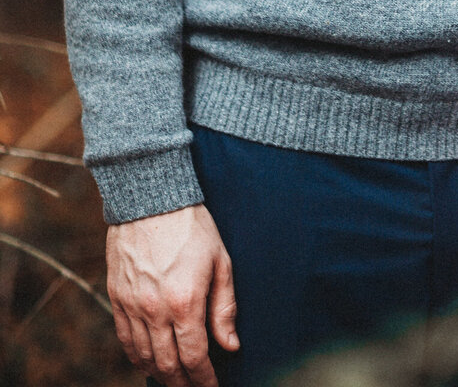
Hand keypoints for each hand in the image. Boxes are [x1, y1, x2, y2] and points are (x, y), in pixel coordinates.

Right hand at [106, 204, 237, 386]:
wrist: (152, 198)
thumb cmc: (192, 227)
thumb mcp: (221, 261)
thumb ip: (225, 307)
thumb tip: (231, 345)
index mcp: (185, 302)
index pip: (194, 357)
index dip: (204, 378)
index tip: (212, 386)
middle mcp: (155, 310)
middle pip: (167, 364)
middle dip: (182, 383)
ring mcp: (132, 306)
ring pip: (143, 357)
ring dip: (159, 374)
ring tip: (174, 380)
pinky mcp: (117, 298)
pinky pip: (124, 339)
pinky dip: (136, 357)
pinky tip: (147, 362)